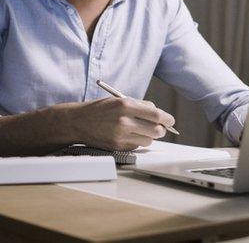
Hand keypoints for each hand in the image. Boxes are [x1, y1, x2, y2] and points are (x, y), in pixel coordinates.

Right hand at [58, 97, 175, 150]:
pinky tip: (128, 135)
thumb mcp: (120, 100)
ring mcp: (120, 136)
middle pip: (156, 130)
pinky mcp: (117, 147)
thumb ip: (140, 106)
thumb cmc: (101, 109)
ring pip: (148, 140)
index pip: (156, 114)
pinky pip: (136, 146)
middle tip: (161, 127)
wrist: (78, 122)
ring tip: (140, 130)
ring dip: (149, 136)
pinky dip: (137, 141)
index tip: (170, 120)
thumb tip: (159, 114)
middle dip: (162, 129)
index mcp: (126, 105)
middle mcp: (124, 121)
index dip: (167, 118)